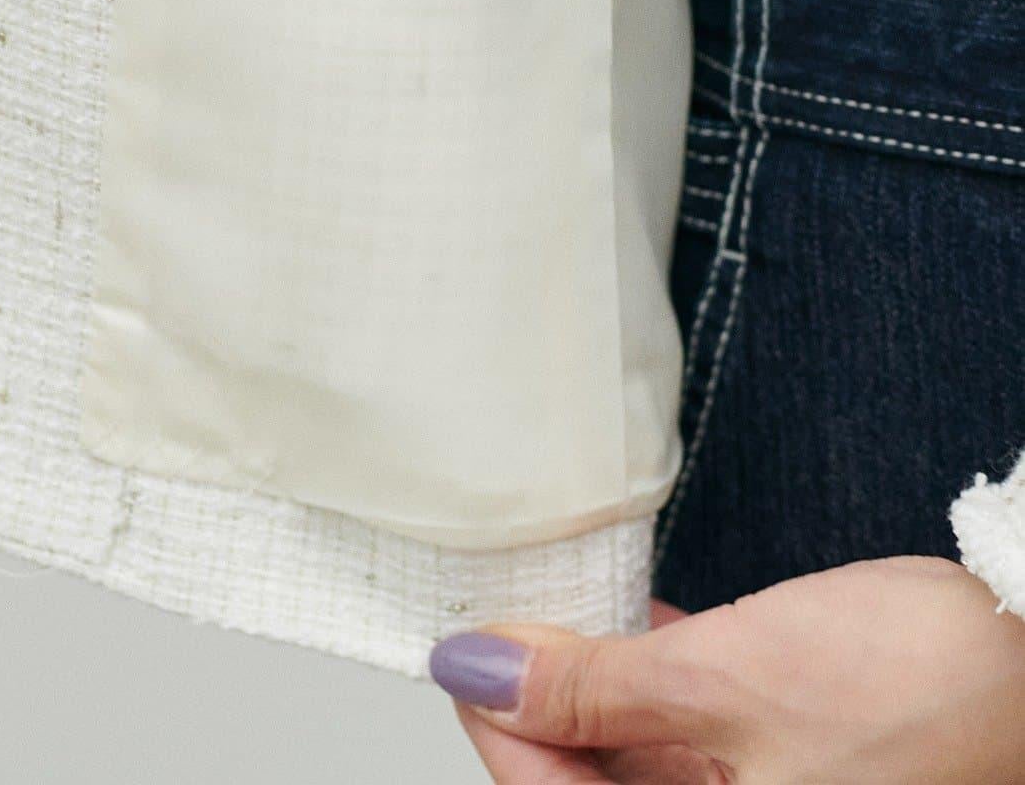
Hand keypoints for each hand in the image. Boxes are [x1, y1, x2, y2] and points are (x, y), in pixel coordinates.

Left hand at [428, 556, 1024, 782]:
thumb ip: (590, 682)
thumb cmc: (912, 687)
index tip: (463, 651)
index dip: (498, 728)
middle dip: (539, 706)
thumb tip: (477, 668)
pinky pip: (689, 733)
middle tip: (499, 621)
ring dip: (589, 685)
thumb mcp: (721, 677)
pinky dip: (649, 677)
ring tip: (552, 606)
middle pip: (591, 784)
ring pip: (636, 755)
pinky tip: (630, 617)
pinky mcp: (789, 760)